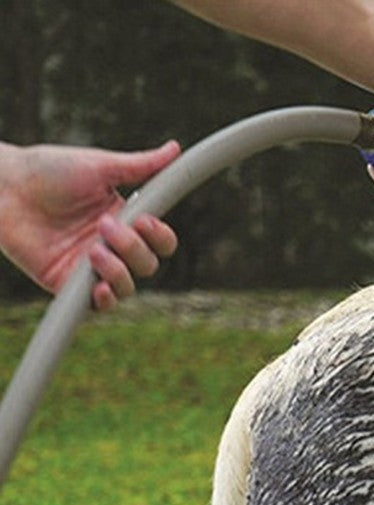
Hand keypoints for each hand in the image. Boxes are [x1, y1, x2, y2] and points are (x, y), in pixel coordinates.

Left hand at [0, 140, 180, 309]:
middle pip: (147, 265)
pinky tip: (99, 288)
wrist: (2, 186)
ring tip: (93, 250)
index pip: (159, 241)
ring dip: (118, 272)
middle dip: (133, 249)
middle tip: (105, 226)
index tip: (145, 220)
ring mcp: (92, 268)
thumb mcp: (99, 166)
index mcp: (126, 221)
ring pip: (127, 287)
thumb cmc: (47, 171)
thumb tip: (175, 149)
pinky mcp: (68, 285)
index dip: (159, 236)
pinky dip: (104, 300)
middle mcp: (113, 247)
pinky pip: (97, 305)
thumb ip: (140, 165)